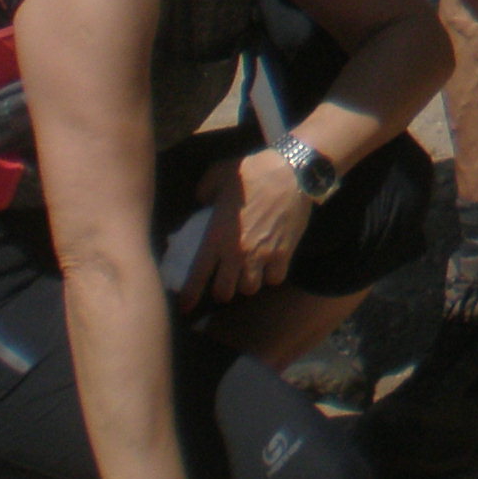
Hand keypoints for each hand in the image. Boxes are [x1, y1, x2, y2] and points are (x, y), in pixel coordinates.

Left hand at [183, 150, 312, 311]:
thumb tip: (201, 200)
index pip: (197, 276)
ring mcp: (261, 255)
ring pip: (250, 288)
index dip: (189, 296)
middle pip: (224, 292)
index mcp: (216, 237)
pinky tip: (271, 264)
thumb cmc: (253, 171)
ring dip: (248, 282)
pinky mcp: (284, 253)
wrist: (292, 172)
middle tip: (226, 281)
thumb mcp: (219, 174)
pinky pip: (275, 278)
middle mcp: (236, 253)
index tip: (186, 307)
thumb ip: (204, 191)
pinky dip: (272, 275)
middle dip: (223, 290)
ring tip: (250, 272)